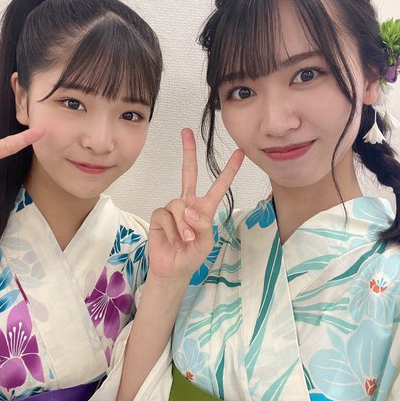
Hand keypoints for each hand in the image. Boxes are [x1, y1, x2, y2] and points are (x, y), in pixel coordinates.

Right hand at [148, 128, 243, 280]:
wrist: (174, 269)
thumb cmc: (193, 255)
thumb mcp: (207, 242)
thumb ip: (202, 224)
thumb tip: (189, 210)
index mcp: (205, 208)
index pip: (219, 185)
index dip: (229, 170)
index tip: (240, 153)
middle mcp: (189, 203)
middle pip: (189, 172)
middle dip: (188, 151)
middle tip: (186, 131)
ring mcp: (173, 208)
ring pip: (179, 206)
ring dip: (183, 227)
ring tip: (185, 242)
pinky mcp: (160, 216)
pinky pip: (166, 216)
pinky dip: (172, 231)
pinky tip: (174, 242)